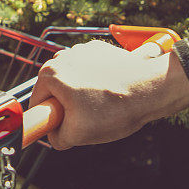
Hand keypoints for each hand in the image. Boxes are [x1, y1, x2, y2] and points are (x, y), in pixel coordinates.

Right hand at [28, 40, 188, 149]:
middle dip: (66, 106)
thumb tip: (54, 136)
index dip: (49, 119)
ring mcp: (82, 50)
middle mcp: (62, 57)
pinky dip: (96, 81)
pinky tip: (110, 92)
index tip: (65, 126)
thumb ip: (57, 139)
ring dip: (81, 93)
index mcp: (51, 74)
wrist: (151, 88)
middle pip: (54, 90)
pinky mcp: (99, 50)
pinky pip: (88, 70)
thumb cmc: (114, 108)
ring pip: (72, 80)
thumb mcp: (78, 135)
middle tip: (86, 119)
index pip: (37, 103)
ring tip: (102, 105)